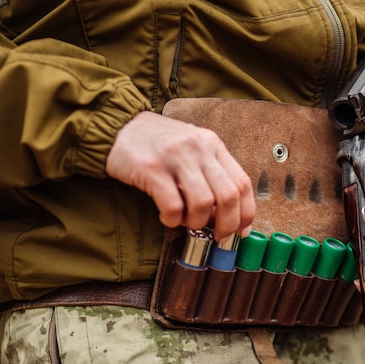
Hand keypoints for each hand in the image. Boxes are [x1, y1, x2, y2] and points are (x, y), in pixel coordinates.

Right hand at [105, 111, 255, 240]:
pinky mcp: (151, 169)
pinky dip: (173, 220)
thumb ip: (210, 172)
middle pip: (228, 196)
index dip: (246, 212)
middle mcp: (198, 148)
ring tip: (186, 222)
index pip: (242, 182)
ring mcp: (175, 157)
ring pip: (203, 203)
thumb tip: (226, 213)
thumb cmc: (157, 143)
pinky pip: (173, 206)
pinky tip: (167, 217)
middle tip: (217, 236)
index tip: (241, 231)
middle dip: (227, 224)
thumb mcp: (192, 148)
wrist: (118, 126)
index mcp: (212, 144)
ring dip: (197, 222)